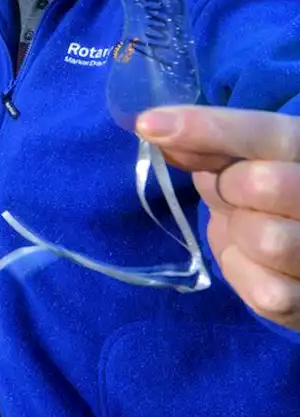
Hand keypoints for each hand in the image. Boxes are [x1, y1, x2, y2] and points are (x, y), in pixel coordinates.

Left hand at [138, 105, 299, 330]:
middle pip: (261, 184)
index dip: (207, 127)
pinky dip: (244, 274)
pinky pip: (265, 291)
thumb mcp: (244, 165)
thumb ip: (208, 148)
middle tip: (232, 195)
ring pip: (265, 239)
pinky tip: (258, 264)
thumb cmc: (268, 199)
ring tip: (251, 230)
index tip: (148, 125)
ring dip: (239, 235)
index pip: (268, 134)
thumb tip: (155, 130)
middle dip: (228, 190)